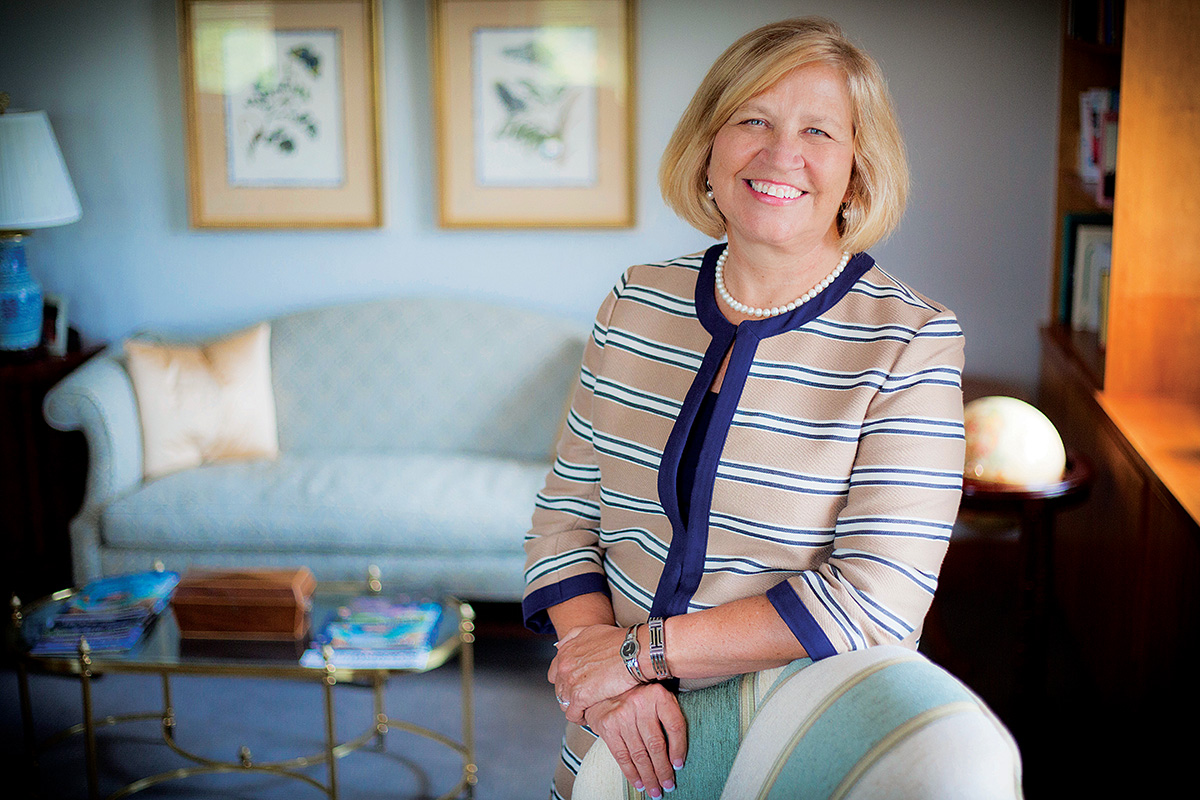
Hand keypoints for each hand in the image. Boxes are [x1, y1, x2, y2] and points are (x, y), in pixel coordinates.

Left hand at [549, 623, 636, 723]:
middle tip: (582, 698)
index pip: (555, 672)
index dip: (565, 680)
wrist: (633, 651)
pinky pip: (572, 714)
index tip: (573, 684)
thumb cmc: (619, 641)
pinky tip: (588, 716)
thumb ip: (573, 637)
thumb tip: (561, 645)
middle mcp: (565, 666)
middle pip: (559, 689)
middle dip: (570, 694)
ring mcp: (570, 682)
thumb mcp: (591, 631)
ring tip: (586, 709)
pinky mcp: (580, 697)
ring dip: (575, 707)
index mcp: (566, 651)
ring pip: (564, 702)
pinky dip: (579, 717)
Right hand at [584, 683, 686, 797]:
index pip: (675, 726)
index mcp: (658, 695)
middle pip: (656, 744)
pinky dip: (631, 773)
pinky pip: (622, 756)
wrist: (605, 690)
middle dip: (663, 770)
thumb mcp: (658, 698)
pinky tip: (639, 782)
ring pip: (640, 754)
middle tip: (668, 785)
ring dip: (648, 776)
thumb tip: (679, 753)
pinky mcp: (608, 726)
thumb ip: (669, 716)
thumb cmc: (638, 698)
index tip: (679, 765)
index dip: (679, 748)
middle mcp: (640, 703)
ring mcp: (622, 715)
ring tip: (655, 789)